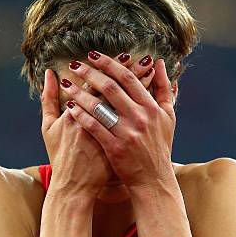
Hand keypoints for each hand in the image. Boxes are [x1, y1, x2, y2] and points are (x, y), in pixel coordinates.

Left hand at [58, 51, 175, 188]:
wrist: (154, 180)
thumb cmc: (160, 147)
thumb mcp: (168, 117)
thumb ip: (165, 88)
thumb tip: (158, 63)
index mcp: (152, 107)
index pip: (128, 78)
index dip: (109, 64)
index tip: (93, 56)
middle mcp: (140, 117)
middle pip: (111, 87)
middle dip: (90, 73)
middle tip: (75, 65)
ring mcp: (127, 133)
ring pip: (99, 106)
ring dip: (80, 92)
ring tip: (67, 83)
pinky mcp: (115, 148)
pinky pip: (94, 126)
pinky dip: (81, 115)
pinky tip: (69, 106)